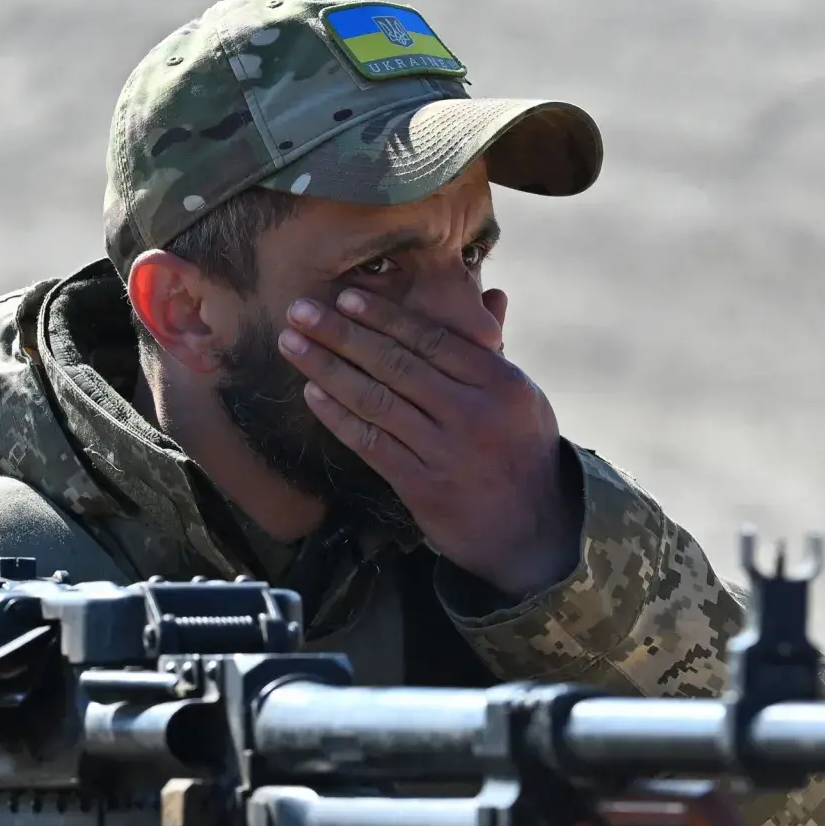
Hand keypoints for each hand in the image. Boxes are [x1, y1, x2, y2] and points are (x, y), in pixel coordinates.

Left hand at [280, 286, 580, 599]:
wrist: (533, 530)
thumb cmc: (522, 452)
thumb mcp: (523, 398)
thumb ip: (494, 350)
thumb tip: (491, 295)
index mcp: (500, 383)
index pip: (431, 339)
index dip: (383, 316)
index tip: (344, 297)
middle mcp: (473, 414)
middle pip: (395, 364)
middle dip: (341, 334)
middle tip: (299, 310)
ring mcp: (446, 452)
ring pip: (375, 401)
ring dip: (326, 368)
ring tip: (291, 344)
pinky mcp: (422, 487)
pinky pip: (371, 444)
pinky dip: (338, 416)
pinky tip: (312, 393)